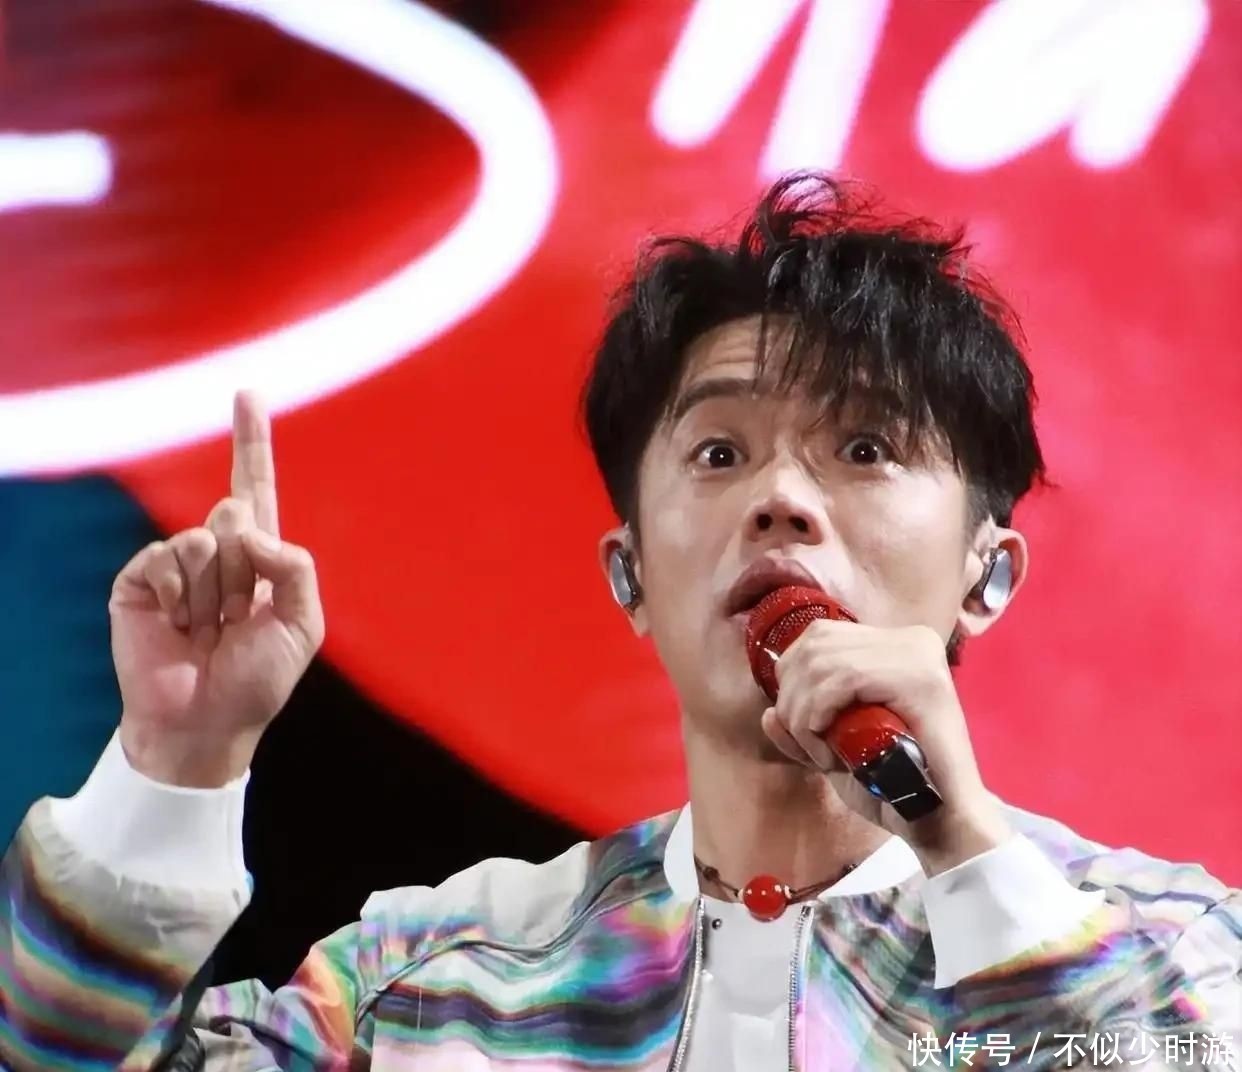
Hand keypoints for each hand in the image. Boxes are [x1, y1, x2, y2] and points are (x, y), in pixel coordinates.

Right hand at [110, 392, 324, 786]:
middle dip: (244, 575)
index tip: (248, 391)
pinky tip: (176, 627)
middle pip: (236, 516)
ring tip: (206, 631)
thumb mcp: (302, 624)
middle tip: (236, 621)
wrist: (206, 724)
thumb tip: (247, 526)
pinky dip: (179, 598)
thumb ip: (294, 566)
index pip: (256, 486)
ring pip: (203, 540)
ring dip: (213, 596)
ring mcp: (177, 565)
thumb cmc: (257, 680)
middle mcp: (218, 551)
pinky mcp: (139, 580)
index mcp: (259, 557)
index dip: (252, 441)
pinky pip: (165, 558)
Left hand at [760, 620, 1011, 873]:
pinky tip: (828, 749)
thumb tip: (767, 714)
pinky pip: (842, 679)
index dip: (792, 681)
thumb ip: (802, 729)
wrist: (944, 823)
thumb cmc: (893, 787)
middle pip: (815, 645)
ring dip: (804, 714)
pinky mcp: (919, 678)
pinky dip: (819, 715)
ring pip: (822, 661)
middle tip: (810, 746)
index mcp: (895, 645)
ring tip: (822, 754)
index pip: (819, 638)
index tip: (802, 729)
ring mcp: (918, 654)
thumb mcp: (834, 751)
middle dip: (793, 699)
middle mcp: (910, 639)